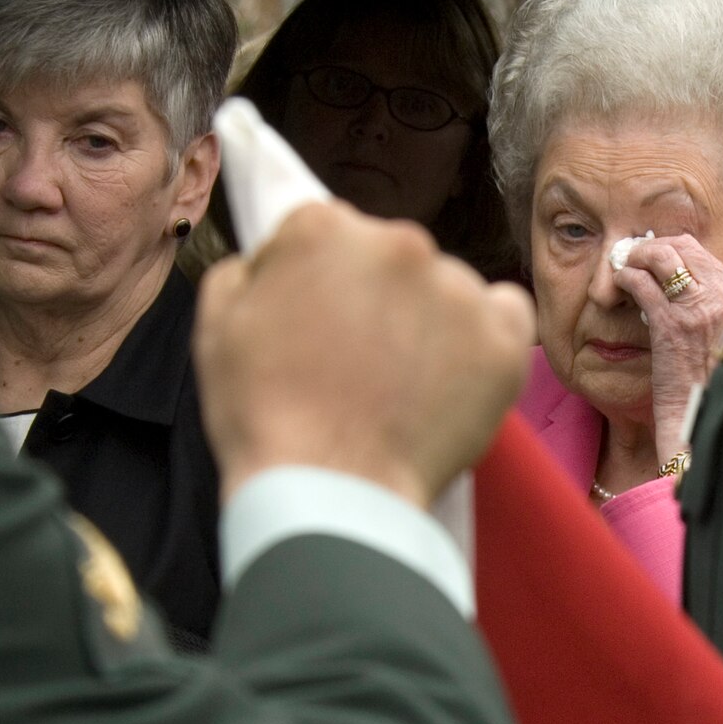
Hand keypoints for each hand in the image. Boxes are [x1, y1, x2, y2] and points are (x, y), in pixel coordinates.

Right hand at [197, 202, 534, 508]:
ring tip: (403, 387)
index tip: (320, 326)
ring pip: (447, 289)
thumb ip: (248, 269)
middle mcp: (397, 242)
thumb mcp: (217, 327)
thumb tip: (274, 258)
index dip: (321, 283)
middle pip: (391, 257)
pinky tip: (455, 377)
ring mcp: (456, 290)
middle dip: (377, 298)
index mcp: (322, 228)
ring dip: (430, 322)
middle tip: (362, 364)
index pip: (330, 234)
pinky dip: (485, 339)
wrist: (331, 495)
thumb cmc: (266, 420)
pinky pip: (505, 316)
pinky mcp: (503, 339)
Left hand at [612, 233, 722, 463]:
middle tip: (632, 258)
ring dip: (636, 255)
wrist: (707, 425)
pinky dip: (625, 276)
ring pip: (662, 255)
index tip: (654, 259)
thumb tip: (687, 296)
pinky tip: (617, 285)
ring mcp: (699, 308)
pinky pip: (643, 283)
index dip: (673, 251)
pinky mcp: (671, 324)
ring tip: (622, 267)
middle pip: (684, 247)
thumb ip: (714, 316)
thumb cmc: (712, 391)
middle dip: (652, 247)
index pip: (705, 255)